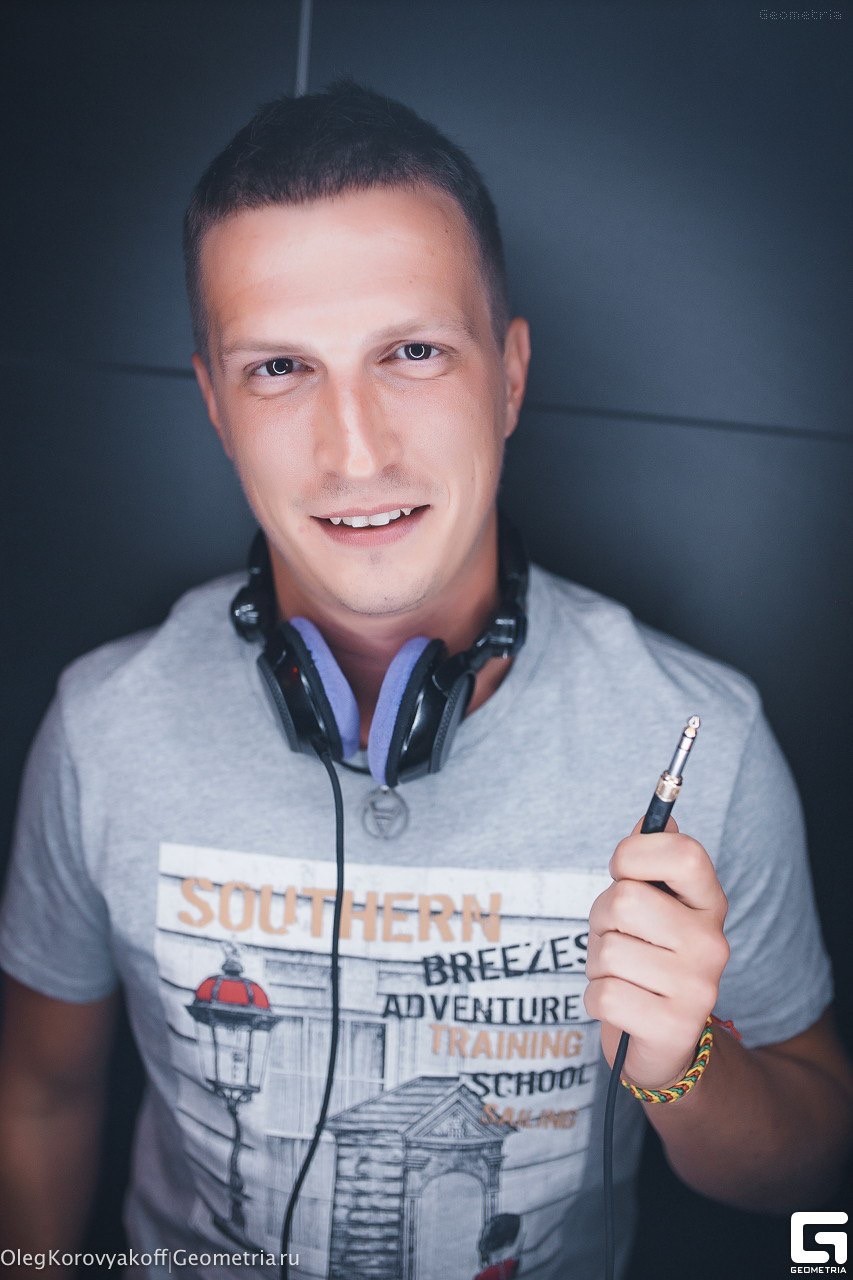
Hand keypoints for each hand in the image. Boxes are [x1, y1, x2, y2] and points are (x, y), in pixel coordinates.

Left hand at [583, 816, 729, 1090]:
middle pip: (625, 901)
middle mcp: (712, 942)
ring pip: (607, 951)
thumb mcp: (652, 905)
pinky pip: (603, 995)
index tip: (623, 872)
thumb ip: (648, 862)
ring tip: (622, 973)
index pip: (684, 852)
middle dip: (602, 918)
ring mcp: (697, 987)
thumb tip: (650, 819)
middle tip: (617, 937)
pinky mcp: (672, 1027)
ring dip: (598, 963)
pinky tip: (620, 1004)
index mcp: (709, 903)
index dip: (635, 854)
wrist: (664, 1042)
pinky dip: (596, 999)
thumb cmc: (647, 956)